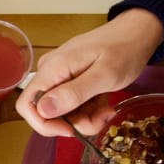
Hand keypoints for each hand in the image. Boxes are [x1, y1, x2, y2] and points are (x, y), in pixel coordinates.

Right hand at [14, 9, 163, 136]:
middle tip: (101, 118)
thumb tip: (44, 110)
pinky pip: (72, 105)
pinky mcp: (70, 81)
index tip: (71, 130)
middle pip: (47, 112)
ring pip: (62, 112)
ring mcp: (60, 77)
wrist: (136, 33)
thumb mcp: (104, 75)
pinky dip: (88, 110)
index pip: (27, 105)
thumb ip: (74, 93)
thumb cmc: (124, 48)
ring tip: (107, 110)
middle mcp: (51, 73)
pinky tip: (104, 104)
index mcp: (53, 69)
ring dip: (85, 118)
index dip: (44, 124)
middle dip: (74, 123)